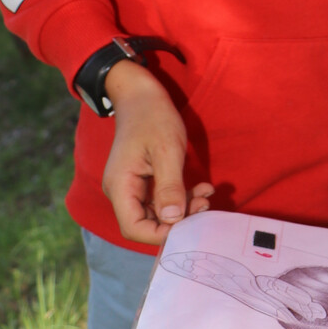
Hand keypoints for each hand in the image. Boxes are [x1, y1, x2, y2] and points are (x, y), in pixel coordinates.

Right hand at [101, 62, 212, 245]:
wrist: (142, 95)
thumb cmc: (153, 118)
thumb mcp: (167, 151)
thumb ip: (169, 187)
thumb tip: (173, 219)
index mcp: (121, 186)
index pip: (134, 228)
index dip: (161, 234)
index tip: (190, 224)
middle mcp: (123, 191)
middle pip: (147, 223)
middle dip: (178, 220)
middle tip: (204, 205)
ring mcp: (133, 186)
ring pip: (158, 213)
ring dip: (184, 209)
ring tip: (206, 195)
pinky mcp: (145, 181)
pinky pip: (162, 199)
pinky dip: (182, 197)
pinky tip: (203, 188)